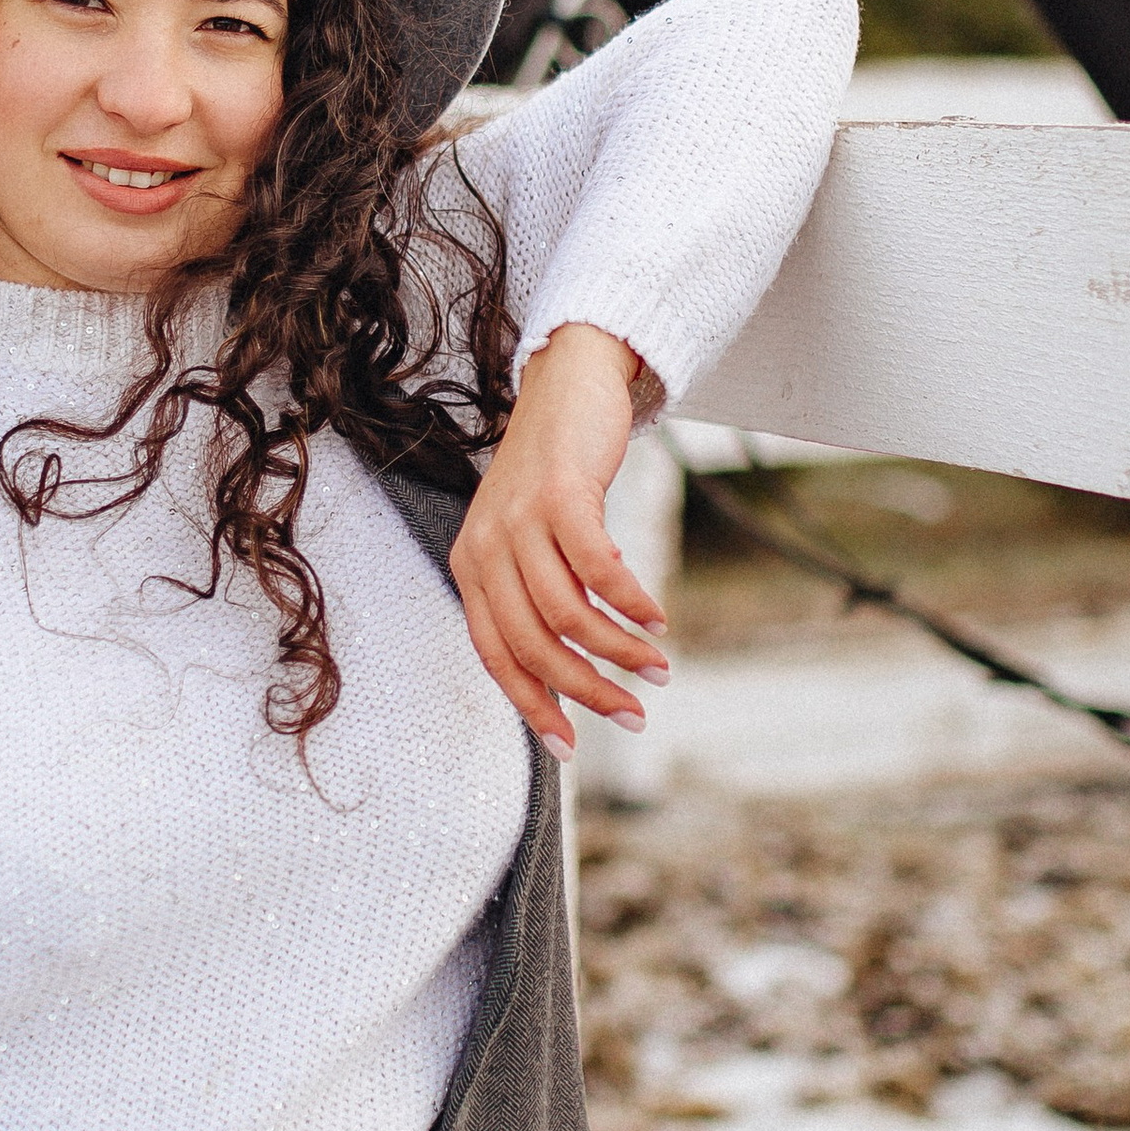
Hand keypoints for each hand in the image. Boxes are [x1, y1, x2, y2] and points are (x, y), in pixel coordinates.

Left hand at [452, 322, 669, 753]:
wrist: (567, 384)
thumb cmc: (555, 473)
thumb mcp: (530, 539)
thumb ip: (539, 595)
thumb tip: (571, 671)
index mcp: (471, 567)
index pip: (495, 656)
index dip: (533, 706)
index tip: (572, 746)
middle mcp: (484, 547)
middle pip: (533, 644)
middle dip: (586, 691)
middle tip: (634, 717)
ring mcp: (518, 520)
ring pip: (567, 614)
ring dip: (619, 652)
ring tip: (658, 668)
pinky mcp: (559, 495)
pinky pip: (597, 568)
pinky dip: (630, 602)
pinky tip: (658, 619)